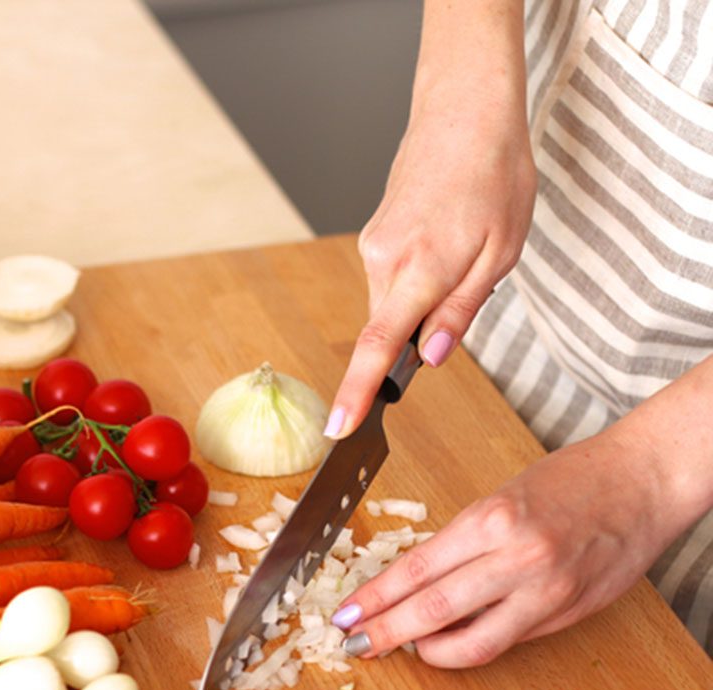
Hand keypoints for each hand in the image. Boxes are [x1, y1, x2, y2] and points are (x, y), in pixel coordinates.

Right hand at [325, 50, 536, 438]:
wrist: (466, 110)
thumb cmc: (495, 176)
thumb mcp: (501, 252)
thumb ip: (460, 312)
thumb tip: (427, 360)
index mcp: (421, 269)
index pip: (378, 347)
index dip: (358, 393)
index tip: (338, 429)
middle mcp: (384, 261)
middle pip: (390, 330)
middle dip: (420, 336)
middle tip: (467, 289)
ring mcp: (373, 248)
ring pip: (392, 306)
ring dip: (424, 302)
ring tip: (466, 248)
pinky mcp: (373, 238)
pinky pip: (390, 282)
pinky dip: (416, 281)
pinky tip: (446, 240)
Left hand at [333, 428, 677, 666]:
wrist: (643, 482)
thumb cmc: (572, 482)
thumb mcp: (500, 500)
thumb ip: (460, 545)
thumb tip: (411, 586)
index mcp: (493, 520)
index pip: (416, 569)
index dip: (375, 598)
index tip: (347, 613)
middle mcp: (518, 557)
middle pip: (433, 610)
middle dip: (386, 632)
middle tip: (356, 643)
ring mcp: (546, 591)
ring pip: (471, 642)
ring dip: (428, 652)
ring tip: (404, 648)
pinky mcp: (566, 614)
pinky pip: (506, 642)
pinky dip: (470, 647)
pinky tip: (449, 644)